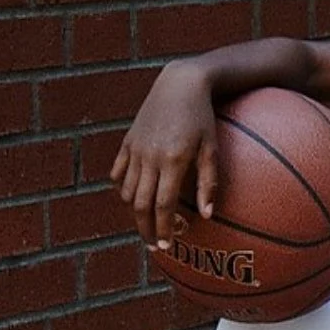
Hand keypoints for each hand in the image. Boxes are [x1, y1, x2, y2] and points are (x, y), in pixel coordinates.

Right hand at [110, 64, 222, 248]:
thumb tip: (207, 216)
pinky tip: (132, 198)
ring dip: (134, 212)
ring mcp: (135, 149)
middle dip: (145, 229)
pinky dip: (122, 189)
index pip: (162, 204)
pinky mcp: (127, 141)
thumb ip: (209, 183)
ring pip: (126, 191)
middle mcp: (149, 157)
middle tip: (154, 245)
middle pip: (140, 204)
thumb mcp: (212, 148)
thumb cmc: (203, 117)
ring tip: (146, 223)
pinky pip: (118, 172)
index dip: (163, 227)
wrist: (180, 83)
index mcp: (172, 160)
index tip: (167, 245)